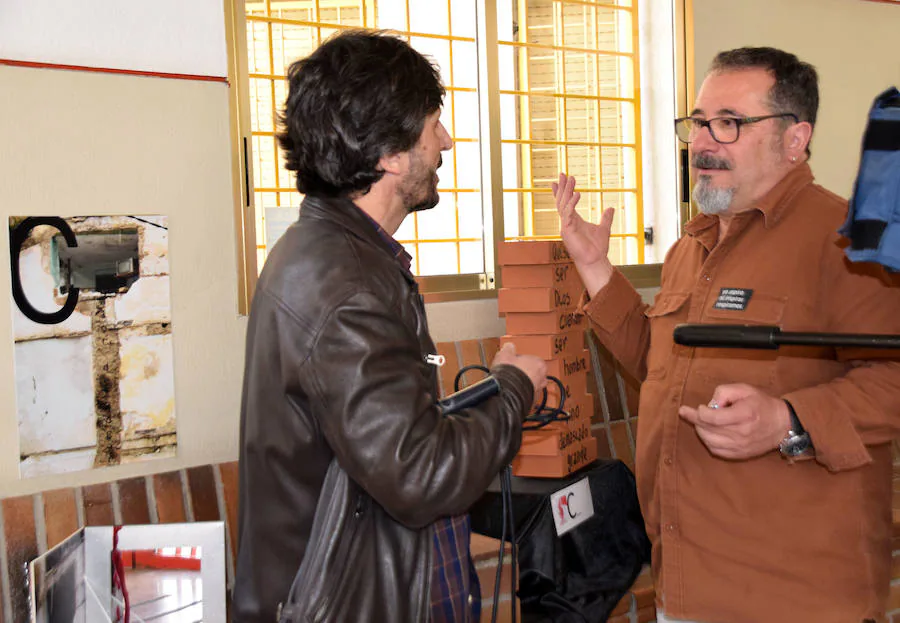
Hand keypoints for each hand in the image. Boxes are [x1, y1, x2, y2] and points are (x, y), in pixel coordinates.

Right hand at [492, 343, 546, 402]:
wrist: (508, 394)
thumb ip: (508, 349)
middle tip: (513, 373)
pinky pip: (528, 395)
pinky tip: (512, 392)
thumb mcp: (505, 355)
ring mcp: (538, 390)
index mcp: (539, 363)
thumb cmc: (510, 373)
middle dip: (525, 373)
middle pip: (534, 373)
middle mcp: (542, 377)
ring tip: (512, 384)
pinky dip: (522, 394)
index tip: (513, 363)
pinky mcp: (533, 401)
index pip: (531, 359)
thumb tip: (509, 346)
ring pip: (532, 385)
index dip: (521, 361)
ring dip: (524, 384)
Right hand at [551, 173, 614, 296]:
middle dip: (562, 187)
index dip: (561, 192)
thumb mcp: (604, 228)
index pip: (564, 203)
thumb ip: (606, 218)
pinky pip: (568, 213)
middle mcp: (567, 222)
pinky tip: (577, 194)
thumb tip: (610, 208)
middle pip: (561, 201)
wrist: (595, 260)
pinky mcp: (567, 230)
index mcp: (573, 220)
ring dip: (567, 191)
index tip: (558, 180)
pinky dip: (571, 203)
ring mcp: (566, 226)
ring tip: (571, 178)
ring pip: (563, 205)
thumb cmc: (597, 248)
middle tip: (562, 174)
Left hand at [677, 383, 791, 459]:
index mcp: (744, 415)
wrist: (781, 424)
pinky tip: (708, 432)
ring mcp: (740, 446)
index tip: (698, 407)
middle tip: (687, 412)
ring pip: (709, 441)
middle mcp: (742, 433)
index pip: (713, 418)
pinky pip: (716, 450)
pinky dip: (708, 441)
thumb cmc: (761, 404)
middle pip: (708, 429)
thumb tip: (710, 405)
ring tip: (700, 421)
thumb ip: (724, 392)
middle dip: (694, 420)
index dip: (700, 413)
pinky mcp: (739, 454)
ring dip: (700, 430)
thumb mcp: (744, 389)